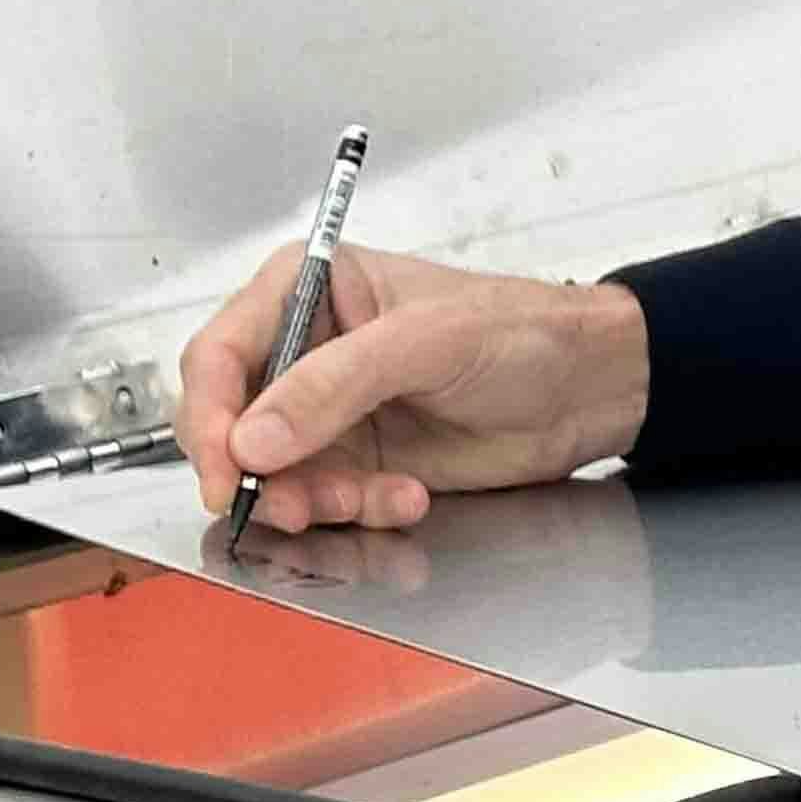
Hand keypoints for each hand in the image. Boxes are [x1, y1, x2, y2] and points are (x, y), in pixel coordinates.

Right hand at [175, 244, 652, 533]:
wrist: (591, 388)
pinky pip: (324, 501)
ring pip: (274, 475)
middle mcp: (306, 351)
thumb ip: (335, 385)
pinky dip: (357, 511)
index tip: (228, 472)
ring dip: (314, 499)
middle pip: (232, 426)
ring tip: (374, 497)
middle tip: (303, 504)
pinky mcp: (360, 460)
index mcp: (309, 290)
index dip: (209, 417)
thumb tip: (252, 438)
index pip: (219, 354)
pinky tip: (408, 497)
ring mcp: (330, 412)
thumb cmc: (523, 332)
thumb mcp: (428, 342)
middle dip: (264, 473)